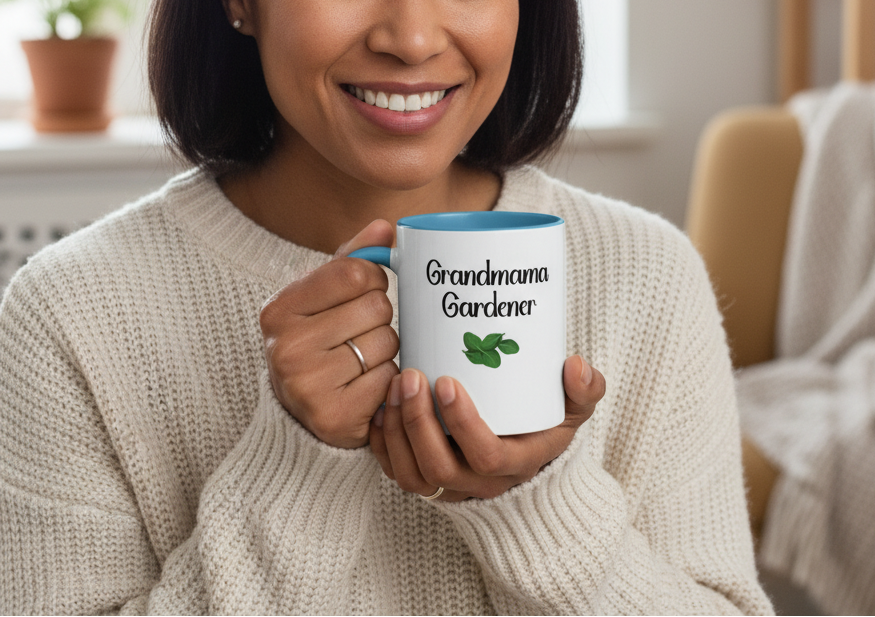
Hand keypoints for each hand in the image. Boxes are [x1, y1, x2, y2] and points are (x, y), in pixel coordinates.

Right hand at [260, 220, 399, 447]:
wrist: (300, 413)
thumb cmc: (318, 343)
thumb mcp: (323, 297)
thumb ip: (353, 259)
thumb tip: (386, 227)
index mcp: (279, 309)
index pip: (355, 272)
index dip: (373, 280)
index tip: (365, 293)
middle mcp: (287, 347)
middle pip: (376, 308)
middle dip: (380, 319)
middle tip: (360, 334)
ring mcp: (308, 385)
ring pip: (387, 343)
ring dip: (386, 351)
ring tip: (362, 361)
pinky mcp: (334, 417)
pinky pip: (389, 379)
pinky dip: (387, 382)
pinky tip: (366, 386)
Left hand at [369, 355, 604, 500]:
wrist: (523, 452)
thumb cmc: (546, 423)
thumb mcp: (574, 408)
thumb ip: (586, 389)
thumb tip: (575, 366)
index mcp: (516, 464)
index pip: (487, 455)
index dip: (463, 424)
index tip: (447, 382)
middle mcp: (479, 483)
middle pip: (440, 468)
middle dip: (419, 422)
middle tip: (410, 376)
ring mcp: (449, 485)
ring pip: (412, 474)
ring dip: (396, 431)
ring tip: (394, 387)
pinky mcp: (424, 478)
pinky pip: (395, 471)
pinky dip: (382, 442)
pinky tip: (380, 407)